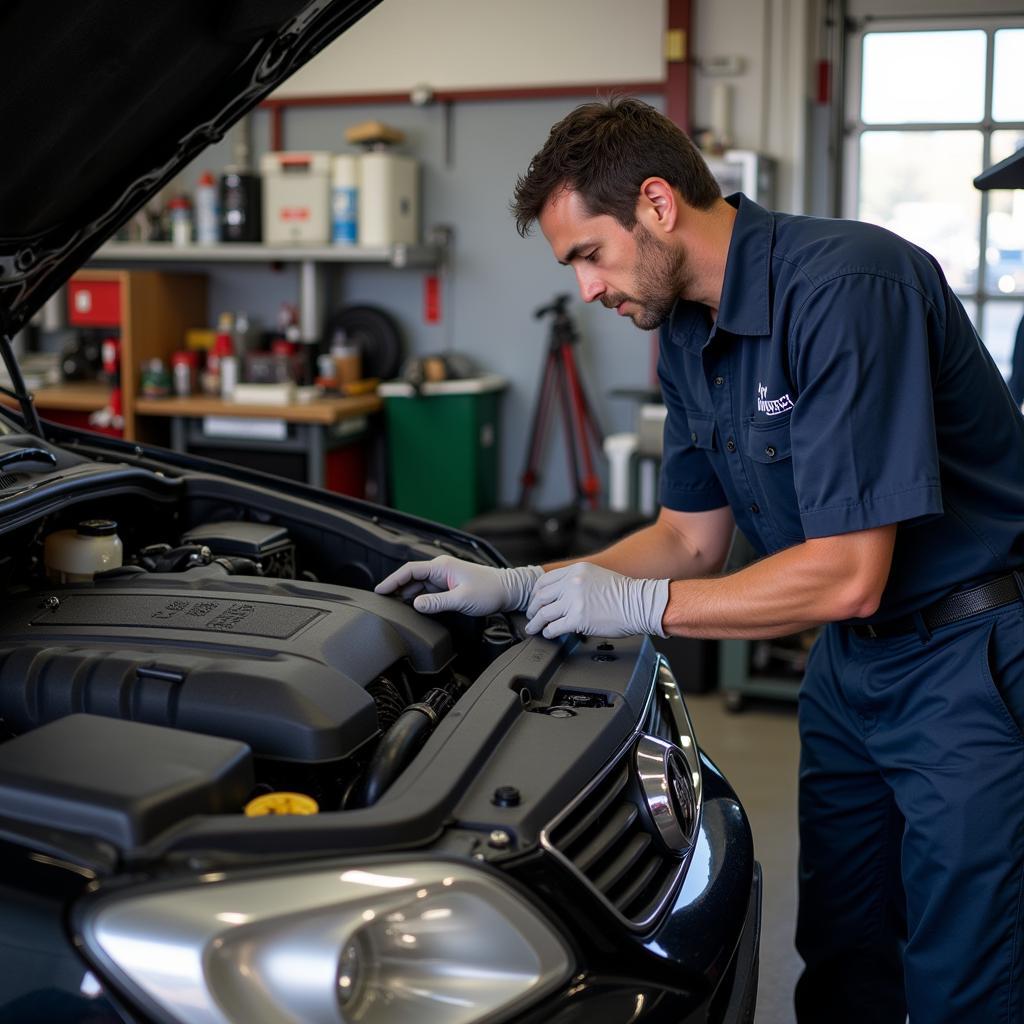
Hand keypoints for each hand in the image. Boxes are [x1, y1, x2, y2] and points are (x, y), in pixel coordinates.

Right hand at [375, 555, 541, 615]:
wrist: (508, 590)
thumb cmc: (489, 590)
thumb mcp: (462, 599)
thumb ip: (437, 602)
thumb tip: (416, 604)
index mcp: (441, 567)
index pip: (409, 570)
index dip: (392, 580)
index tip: (379, 590)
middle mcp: (441, 570)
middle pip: (411, 577)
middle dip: (396, 588)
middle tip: (381, 602)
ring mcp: (444, 578)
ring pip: (418, 585)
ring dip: (406, 594)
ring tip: (393, 606)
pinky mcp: (448, 586)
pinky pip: (428, 591)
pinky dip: (418, 598)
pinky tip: (412, 607)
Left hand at [525, 562, 668, 638]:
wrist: (640, 604)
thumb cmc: (625, 593)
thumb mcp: (597, 576)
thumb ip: (578, 581)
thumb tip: (563, 594)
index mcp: (576, 570)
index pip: (545, 580)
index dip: (536, 593)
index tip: (534, 600)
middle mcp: (572, 583)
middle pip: (541, 597)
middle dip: (532, 609)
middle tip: (531, 616)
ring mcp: (573, 601)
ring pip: (544, 613)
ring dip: (536, 623)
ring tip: (534, 628)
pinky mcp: (577, 619)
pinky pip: (554, 627)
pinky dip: (548, 632)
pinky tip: (549, 634)